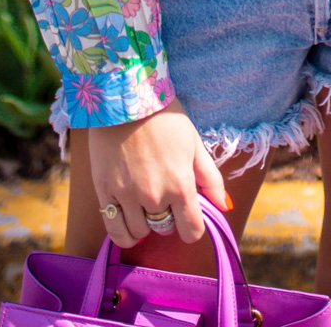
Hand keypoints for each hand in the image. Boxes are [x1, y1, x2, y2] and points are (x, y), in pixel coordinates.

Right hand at [89, 99, 229, 247]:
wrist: (125, 98)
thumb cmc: (165, 117)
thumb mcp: (194, 142)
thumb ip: (211, 178)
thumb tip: (225, 206)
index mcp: (181, 184)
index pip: (191, 231)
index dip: (192, 227)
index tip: (188, 217)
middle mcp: (154, 195)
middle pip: (165, 229)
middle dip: (168, 218)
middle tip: (165, 197)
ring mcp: (128, 196)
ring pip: (140, 231)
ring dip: (145, 222)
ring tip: (144, 202)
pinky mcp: (105, 192)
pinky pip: (115, 230)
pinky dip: (123, 232)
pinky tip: (127, 220)